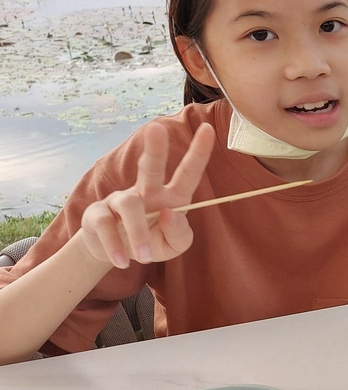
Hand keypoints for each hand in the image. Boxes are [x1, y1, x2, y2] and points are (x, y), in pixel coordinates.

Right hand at [79, 122, 215, 268]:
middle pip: (150, 166)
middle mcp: (146, 191)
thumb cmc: (152, 243)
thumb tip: (169, 214)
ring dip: (138, 232)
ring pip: (129, 205)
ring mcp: (119, 199)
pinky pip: (105, 225)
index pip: (188, 173)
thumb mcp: (173, 246)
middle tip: (156, 128)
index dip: (198, 152)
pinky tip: (122, 260)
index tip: (208, 129)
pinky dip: (115, 246)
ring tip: (144, 256)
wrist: (117, 256)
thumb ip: (180, 234)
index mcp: (171, 197)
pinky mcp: (98, 213)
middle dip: (154, 148)